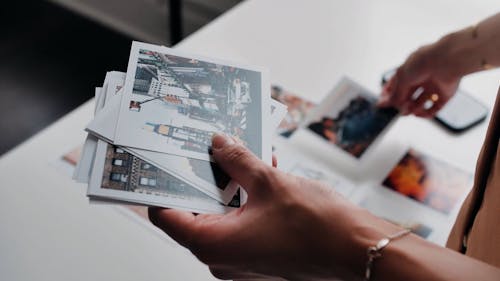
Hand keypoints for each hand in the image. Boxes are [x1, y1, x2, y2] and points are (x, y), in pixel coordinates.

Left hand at [149, 134, 398, 279]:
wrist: (356, 250)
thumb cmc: (318, 228)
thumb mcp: (270, 182)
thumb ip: (237, 160)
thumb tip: (218, 144)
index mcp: (215, 244)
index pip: (166, 215)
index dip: (162, 187)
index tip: (164, 164)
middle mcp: (222, 258)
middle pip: (194, 213)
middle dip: (203, 180)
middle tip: (208, 152)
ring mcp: (240, 260)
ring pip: (220, 217)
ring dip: (228, 188)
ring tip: (241, 160)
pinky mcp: (257, 256)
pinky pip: (239, 225)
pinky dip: (244, 202)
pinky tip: (260, 177)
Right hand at [379, 43, 460, 117]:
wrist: (446, 61)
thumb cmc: (423, 63)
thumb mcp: (402, 78)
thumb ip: (395, 94)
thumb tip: (387, 104)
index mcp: (410, 70)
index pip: (396, 83)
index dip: (388, 94)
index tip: (383, 103)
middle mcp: (421, 78)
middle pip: (407, 95)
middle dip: (401, 103)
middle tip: (398, 108)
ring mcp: (433, 86)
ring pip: (419, 103)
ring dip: (412, 108)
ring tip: (409, 110)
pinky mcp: (444, 94)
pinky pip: (434, 108)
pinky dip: (426, 113)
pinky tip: (419, 113)